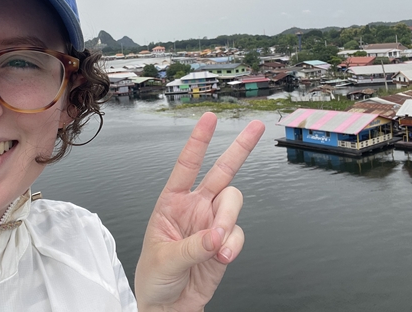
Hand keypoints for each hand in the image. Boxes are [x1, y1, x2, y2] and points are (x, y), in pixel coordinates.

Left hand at [135, 112, 264, 311]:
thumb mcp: (164, 258)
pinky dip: (234, 243)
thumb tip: (216, 235)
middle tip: (256, 128)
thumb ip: (192, 246)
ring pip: (234, 203)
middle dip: (240, 148)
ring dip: (229, 220)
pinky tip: (222, 256)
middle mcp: (196, 206)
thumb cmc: (155, 276)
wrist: (169, 305)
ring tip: (218, 244)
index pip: (187, 164)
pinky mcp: (227, 241)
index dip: (198, 141)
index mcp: (172, 201)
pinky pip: (239, 232)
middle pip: (223, 170)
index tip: (209, 119)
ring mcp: (213, 222)